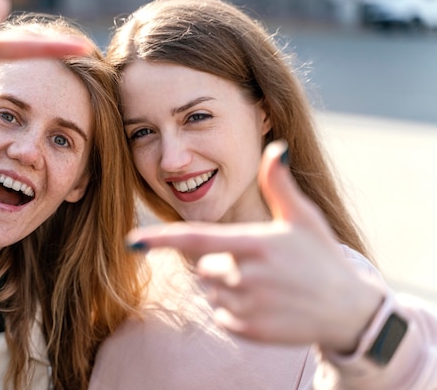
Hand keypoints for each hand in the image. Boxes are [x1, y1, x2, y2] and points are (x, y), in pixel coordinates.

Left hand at [127, 141, 383, 352]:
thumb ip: (280, 185)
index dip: (161, 239)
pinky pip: (219, 314)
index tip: (131, 240)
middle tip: (255, 262)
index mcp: (255, 245)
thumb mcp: (304, 218)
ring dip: (224, 285)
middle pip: (202, 266)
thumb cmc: (322, 258)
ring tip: (262, 282)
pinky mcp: (247, 331)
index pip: (196, 240)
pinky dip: (232, 308)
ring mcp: (247, 307)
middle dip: (219, 261)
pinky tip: (262, 302)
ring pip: (209, 291)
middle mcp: (247, 277)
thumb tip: (274, 147)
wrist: (346, 311)